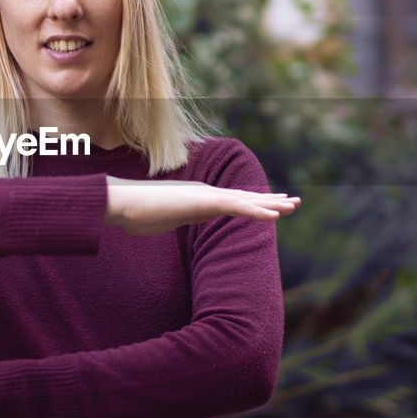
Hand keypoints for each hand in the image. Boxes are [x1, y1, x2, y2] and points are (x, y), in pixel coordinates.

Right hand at [104, 176, 299, 235]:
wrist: (121, 202)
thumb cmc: (133, 212)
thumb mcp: (158, 220)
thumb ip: (167, 219)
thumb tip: (157, 223)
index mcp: (197, 199)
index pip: (232, 202)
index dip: (254, 204)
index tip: (272, 206)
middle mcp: (205, 194)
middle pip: (244, 198)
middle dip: (271, 201)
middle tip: (295, 202)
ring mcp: (205, 197)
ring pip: (245, 201)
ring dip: (271, 204)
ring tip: (294, 205)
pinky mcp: (202, 202)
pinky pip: (236, 208)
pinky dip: (257, 212)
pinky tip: (275, 216)